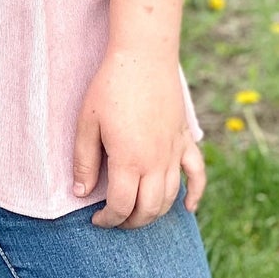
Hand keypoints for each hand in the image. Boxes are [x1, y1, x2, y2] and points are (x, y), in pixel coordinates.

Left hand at [72, 48, 206, 228]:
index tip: (96, 219)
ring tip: (137, 213)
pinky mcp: (184, 139)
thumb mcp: (88, 122)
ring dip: (154, 213)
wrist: (144, 55)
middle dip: (130, 222)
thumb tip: (81, 193)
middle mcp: (155, 162)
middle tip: (114, 219)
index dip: (108, 220)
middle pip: (147, 210)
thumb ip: (84, 161)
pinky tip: (188, 207)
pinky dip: (195, 194)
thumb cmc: (111, 85)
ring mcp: (173, 152)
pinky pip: (197, 173)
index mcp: (129, 160)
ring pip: (169, 197)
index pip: (121, 207)